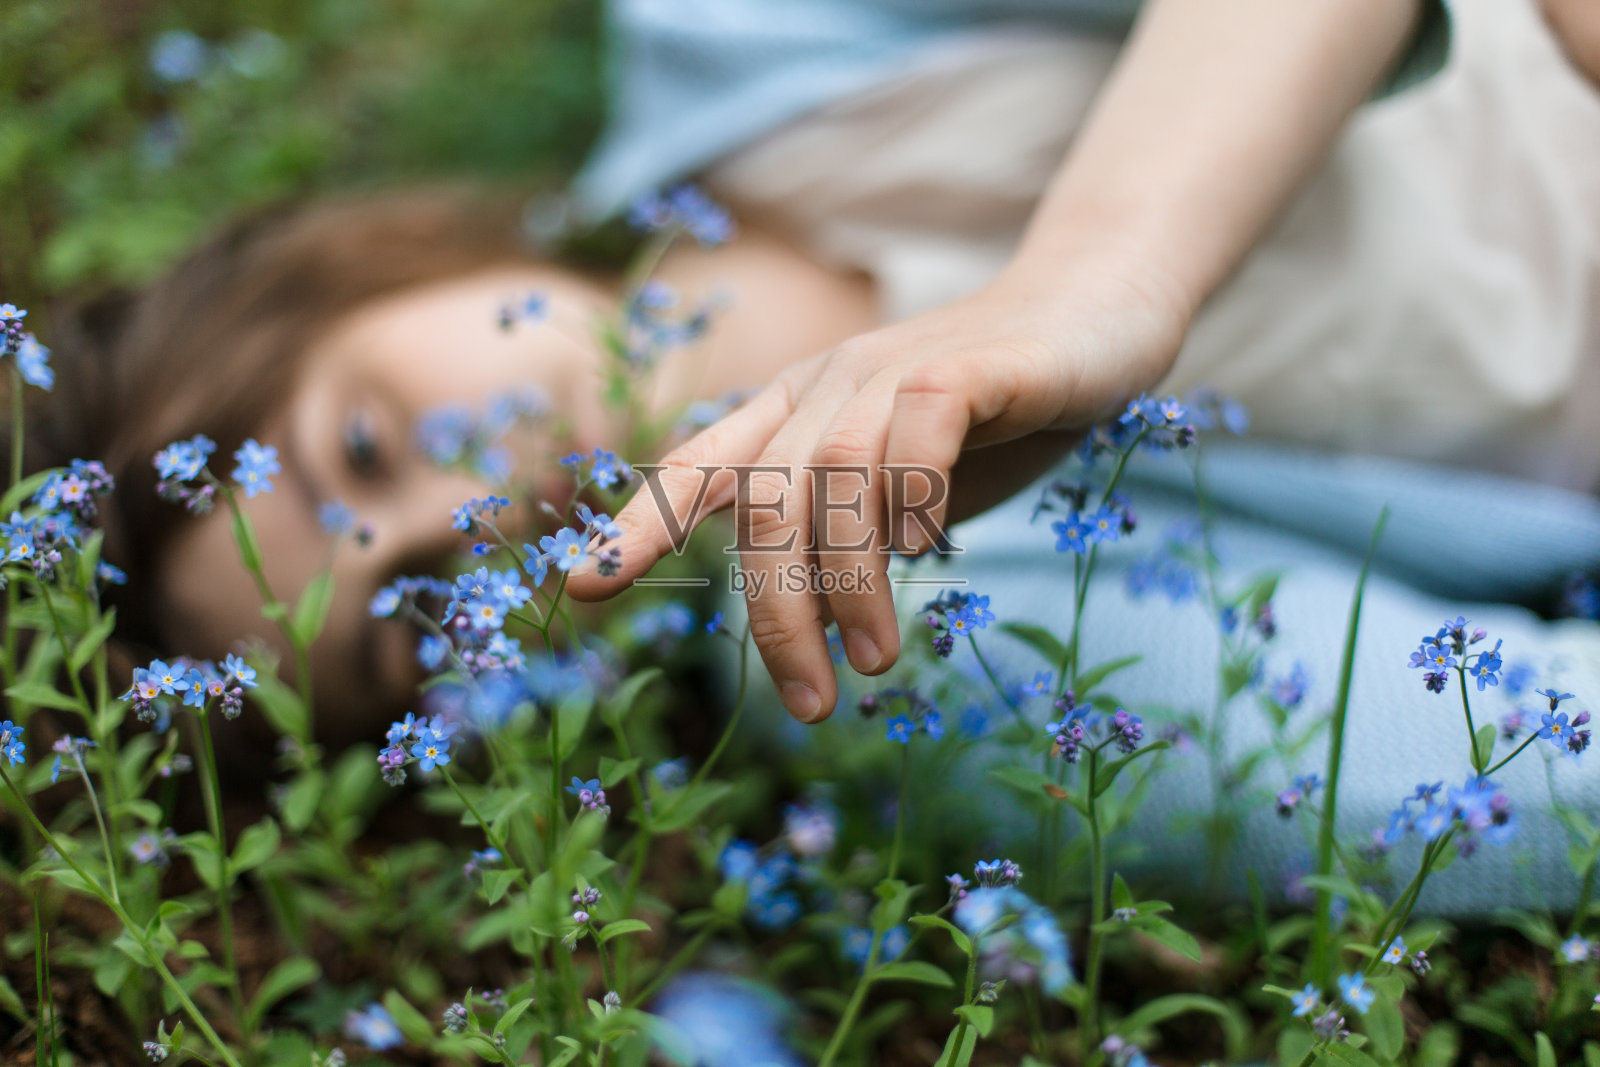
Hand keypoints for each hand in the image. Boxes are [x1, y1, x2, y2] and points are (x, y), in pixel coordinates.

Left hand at [566, 258, 1187, 721]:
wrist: (1092, 314)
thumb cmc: (987, 415)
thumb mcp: (893, 483)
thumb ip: (841, 532)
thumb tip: (797, 618)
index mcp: (792, 414)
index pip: (694, 468)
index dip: (635, 527)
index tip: (582, 591)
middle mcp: (826, 387)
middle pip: (763, 504)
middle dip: (773, 613)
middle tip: (806, 705)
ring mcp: (894, 369)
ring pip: (833, 480)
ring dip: (846, 582)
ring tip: (870, 662)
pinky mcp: (970, 364)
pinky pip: (920, 429)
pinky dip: (913, 494)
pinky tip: (928, 549)